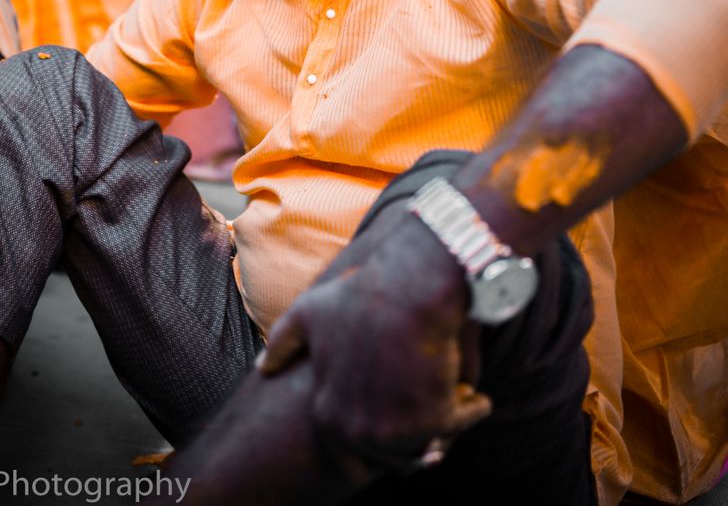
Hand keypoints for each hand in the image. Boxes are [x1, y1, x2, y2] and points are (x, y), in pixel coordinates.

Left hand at [257, 204, 489, 470]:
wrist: (409, 283)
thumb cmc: (361, 294)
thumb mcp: (310, 313)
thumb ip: (283, 343)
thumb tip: (262, 367)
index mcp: (329, 413)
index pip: (352, 455)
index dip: (378, 441)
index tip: (399, 420)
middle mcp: (359, 430)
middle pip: (396, 454)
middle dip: (415, 433)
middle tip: (430, 404)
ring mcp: (396, 430)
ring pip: (430, 443)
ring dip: (445, 421)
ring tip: (452, 390)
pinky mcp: (434, 420)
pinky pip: (461, 423)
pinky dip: (472, 409)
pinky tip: (475, 392)